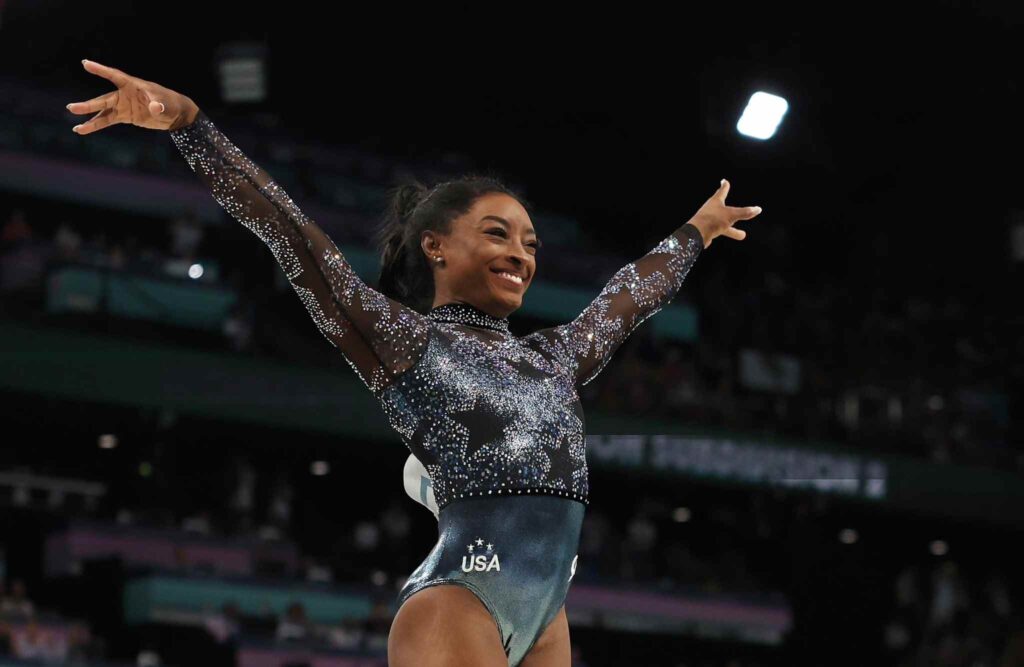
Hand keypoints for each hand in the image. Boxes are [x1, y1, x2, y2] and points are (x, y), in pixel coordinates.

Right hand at [66, 60, 198, 134]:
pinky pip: (107, 120)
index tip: (85, 63)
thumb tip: (155, 107)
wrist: (174, 113)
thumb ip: (159, 105)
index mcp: (133, 85)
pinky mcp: (125, 116)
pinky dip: (96, 125)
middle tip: (71, 108)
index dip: (101, 70)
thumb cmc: (171, 103)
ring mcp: (123, 105)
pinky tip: (82, 129)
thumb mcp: (167, 104)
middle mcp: (124, 94)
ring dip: (90, 118)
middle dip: (89, 105)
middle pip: (104, 99)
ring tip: (76, 128)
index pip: (114, 75)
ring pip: (103, 112)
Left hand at [686, 179, 761, 248]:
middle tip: (726, 199)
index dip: (724, 186)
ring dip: (733, 228)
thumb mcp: (731, 215)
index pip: (722, 191)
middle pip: (722, 206)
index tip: (724, 181)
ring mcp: (709, 220)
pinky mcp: (707, 230)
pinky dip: (726, 232)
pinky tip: (727, 237)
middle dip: (727, 204)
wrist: (696, 234)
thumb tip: (758, 209)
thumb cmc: (712, 220)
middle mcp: (711, 209)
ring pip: (724, 222)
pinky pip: (719, 231)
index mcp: (715, 202)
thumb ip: (745, 212)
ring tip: (742, 234)